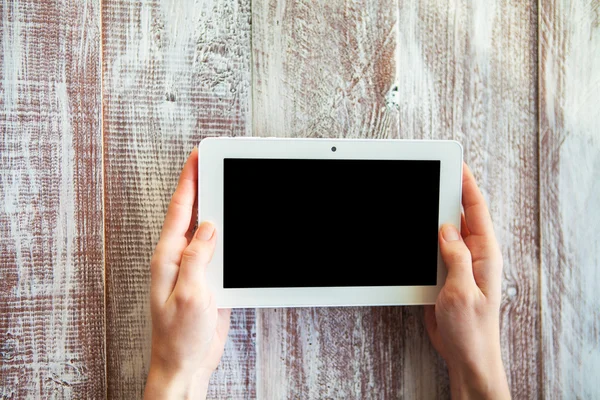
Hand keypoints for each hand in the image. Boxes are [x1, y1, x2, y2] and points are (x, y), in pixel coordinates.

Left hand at [144, 148, 230, 399]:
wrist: (185, 364)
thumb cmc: (179, 336)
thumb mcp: (190, 293)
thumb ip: (197, 257)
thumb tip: (208, 226)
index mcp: (168, 257)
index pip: (179, 209)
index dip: (189, 180)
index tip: (198, 157)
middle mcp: (178, 258)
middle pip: (193, 213)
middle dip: (203, 185)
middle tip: (215, 161)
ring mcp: (193, 268)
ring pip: (207, 230)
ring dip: (217, 208)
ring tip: (228, 185)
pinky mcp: (207, 279)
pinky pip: (218, 249)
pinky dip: (227, 234)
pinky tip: (235, 225)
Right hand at [425, 163, 510, 399]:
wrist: (466, 355)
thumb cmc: (471, 329)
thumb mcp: (462, 292)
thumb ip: (456, 257)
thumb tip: (446, 228)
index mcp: (485, 256)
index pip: (477, 212)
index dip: (467, 187)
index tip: (457, 165)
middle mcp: (474, 256)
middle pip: (460, 216)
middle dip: (448, 194)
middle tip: (434, 173)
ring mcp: (459, 265)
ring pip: (445, 232)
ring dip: (433, 216)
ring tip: (421, 196)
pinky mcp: (446, 275)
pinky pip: (436, 249)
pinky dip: (425, 238)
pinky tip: (416, 231)